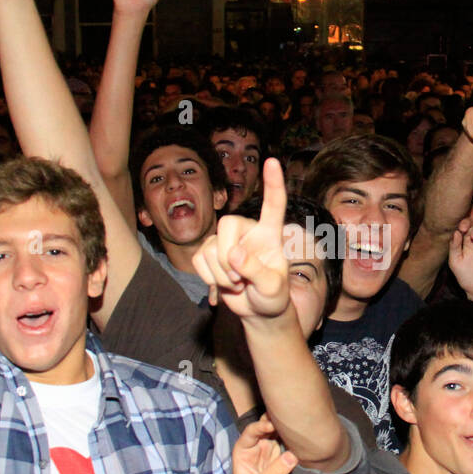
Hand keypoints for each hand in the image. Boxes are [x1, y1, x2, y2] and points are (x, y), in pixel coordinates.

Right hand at [191, 158, 289, 317]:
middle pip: (227, 224)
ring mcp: (226, 242)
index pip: (273, 204)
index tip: (272, 162)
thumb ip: (256, 270)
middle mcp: (247, 231)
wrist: (258, 312)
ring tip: (237, 285)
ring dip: (219, 274)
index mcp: (270, 233)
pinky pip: (199, 260)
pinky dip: (209, 278)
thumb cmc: (273, 297)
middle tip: (238, 280)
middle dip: (226, 256)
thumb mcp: (272, 288)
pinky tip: (224, 285)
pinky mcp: (210, 254)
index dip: (273, 183)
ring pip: (209, 247)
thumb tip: (233, 254)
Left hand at [230, 415, 296, 473]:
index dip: (261, 426)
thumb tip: (292, 456)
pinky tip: (305, 438)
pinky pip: (292, 449)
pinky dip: (298, 444)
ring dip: (289, 431)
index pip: (252, 432)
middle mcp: (258, 450)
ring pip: (281, 437)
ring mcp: (272, 456)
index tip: (273, 425)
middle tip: (290, 418)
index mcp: (244, 452)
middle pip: (268, 429)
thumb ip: (272, 473)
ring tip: (300, 425)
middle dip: (278, 422)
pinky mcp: (285, 464)